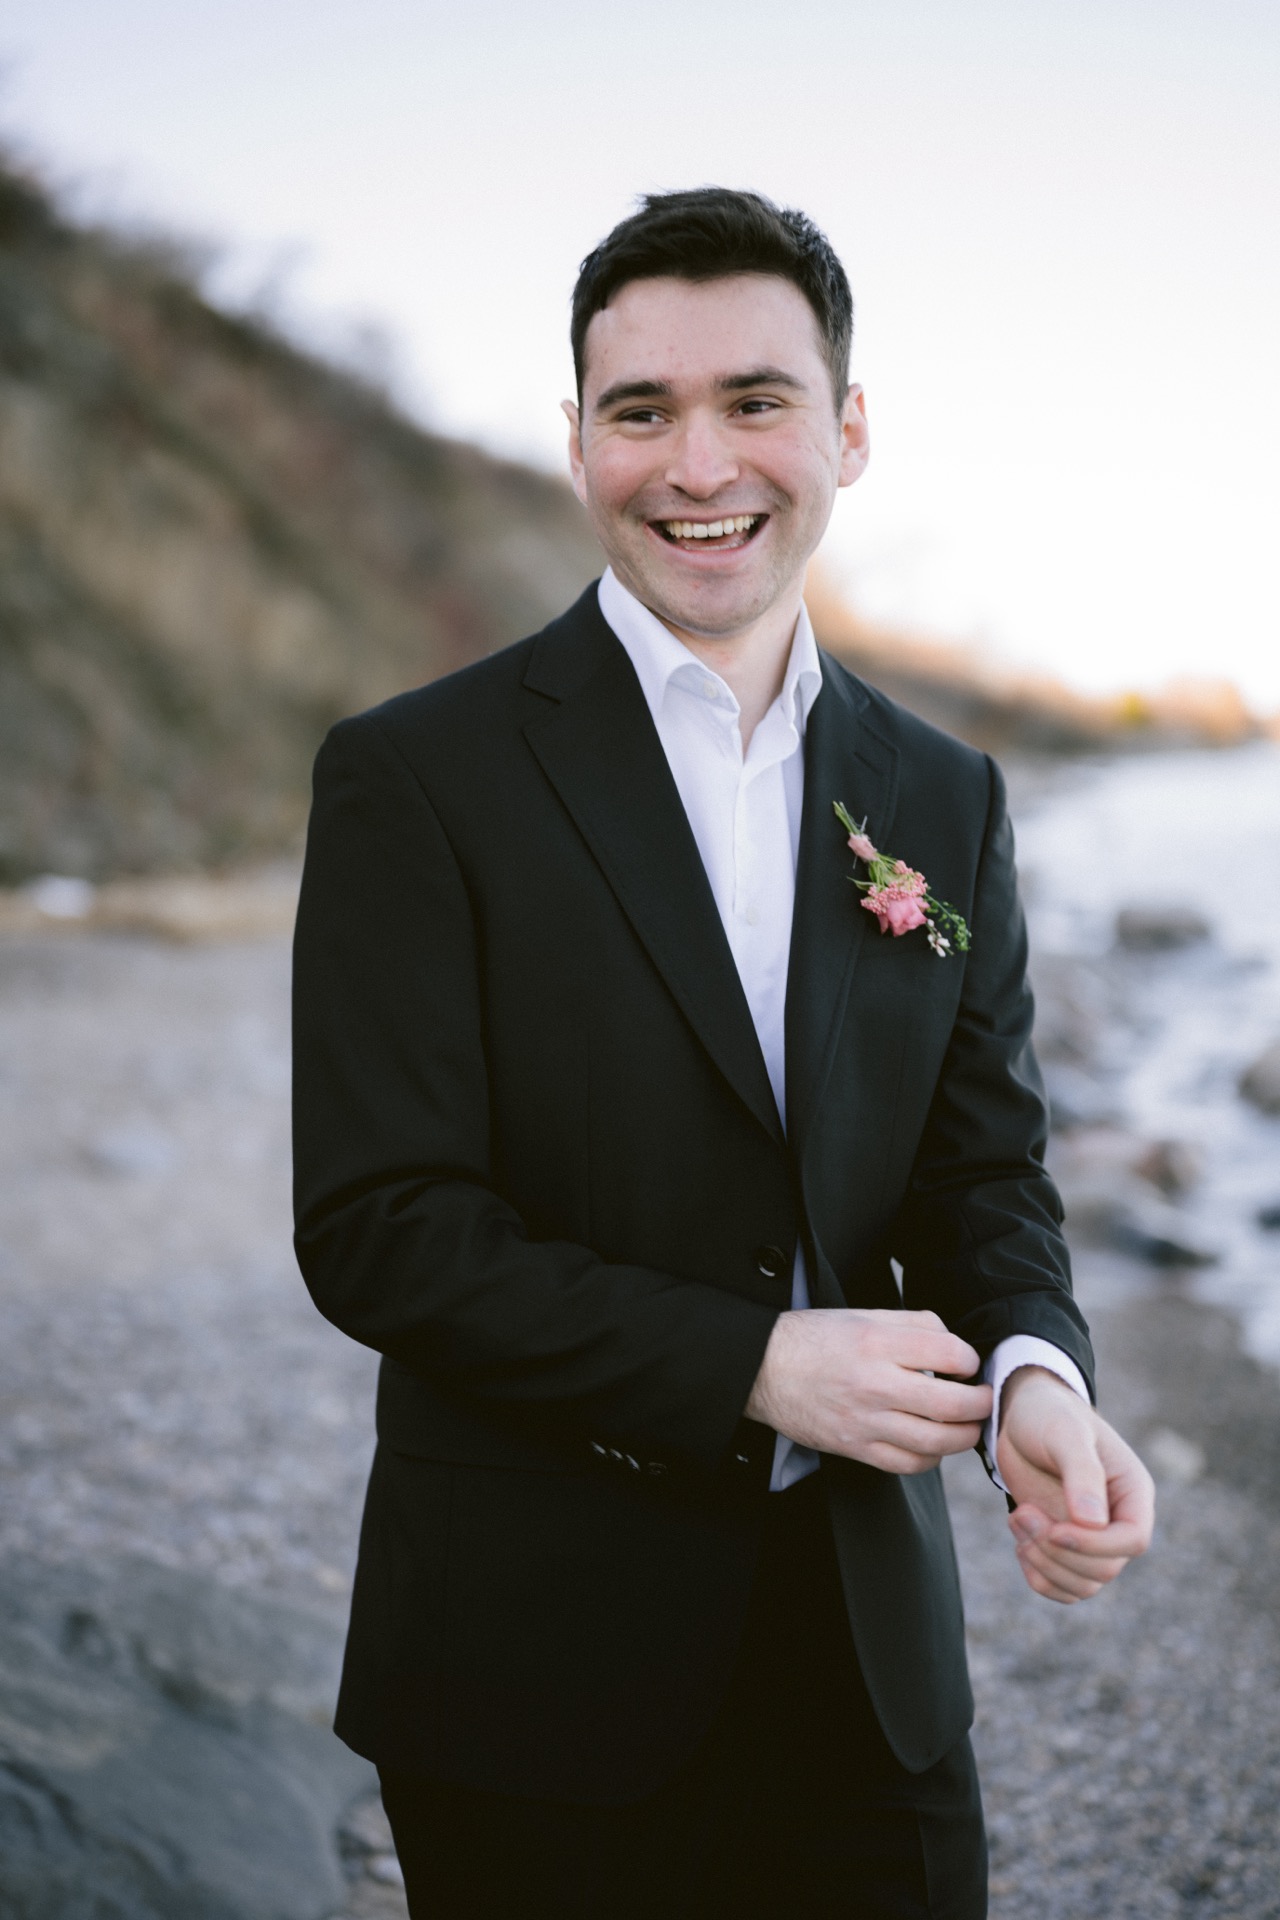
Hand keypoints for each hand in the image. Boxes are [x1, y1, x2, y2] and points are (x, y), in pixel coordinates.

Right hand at [745, 1308, 992, 1474]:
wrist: (764, 1369)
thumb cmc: (816, 1338)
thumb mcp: (864, 1315)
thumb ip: (914, 1325)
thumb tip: (955, 1347)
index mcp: (877, 1342)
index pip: (950, 1354)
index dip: (969, 1361)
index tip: (967, 1364)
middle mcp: (873, 1383)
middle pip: (951, 1405)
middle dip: (979, 1404)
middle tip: (983, 1398)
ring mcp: (864, 1421)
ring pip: (936, 1443)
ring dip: (963, 1436)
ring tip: (966, 1425)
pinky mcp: (854, 1448)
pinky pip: (907, 1464)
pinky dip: (931, 1458)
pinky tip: (933, 1445)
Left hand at [997, 1366, 1154, 1603]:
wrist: (1022, 1417)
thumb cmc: (1049, 1415)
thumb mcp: (1064, 1433)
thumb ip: (1082, 1473)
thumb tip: (1094, 1522)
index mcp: (1132, 1491)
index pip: (1133, 1540)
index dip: (1095, 1546)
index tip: (1055, 1529)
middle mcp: (1118, 1520)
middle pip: (1104, 1569)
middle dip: (1057, 1551)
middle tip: (1021, 1513)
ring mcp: (1092, 1539)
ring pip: (1083, 1585)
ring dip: (1043, 1563)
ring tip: (1017, 1518)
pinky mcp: (1066, 1548)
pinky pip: (1062, 1588)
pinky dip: (1038, 1575)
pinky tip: (1020, 1540)